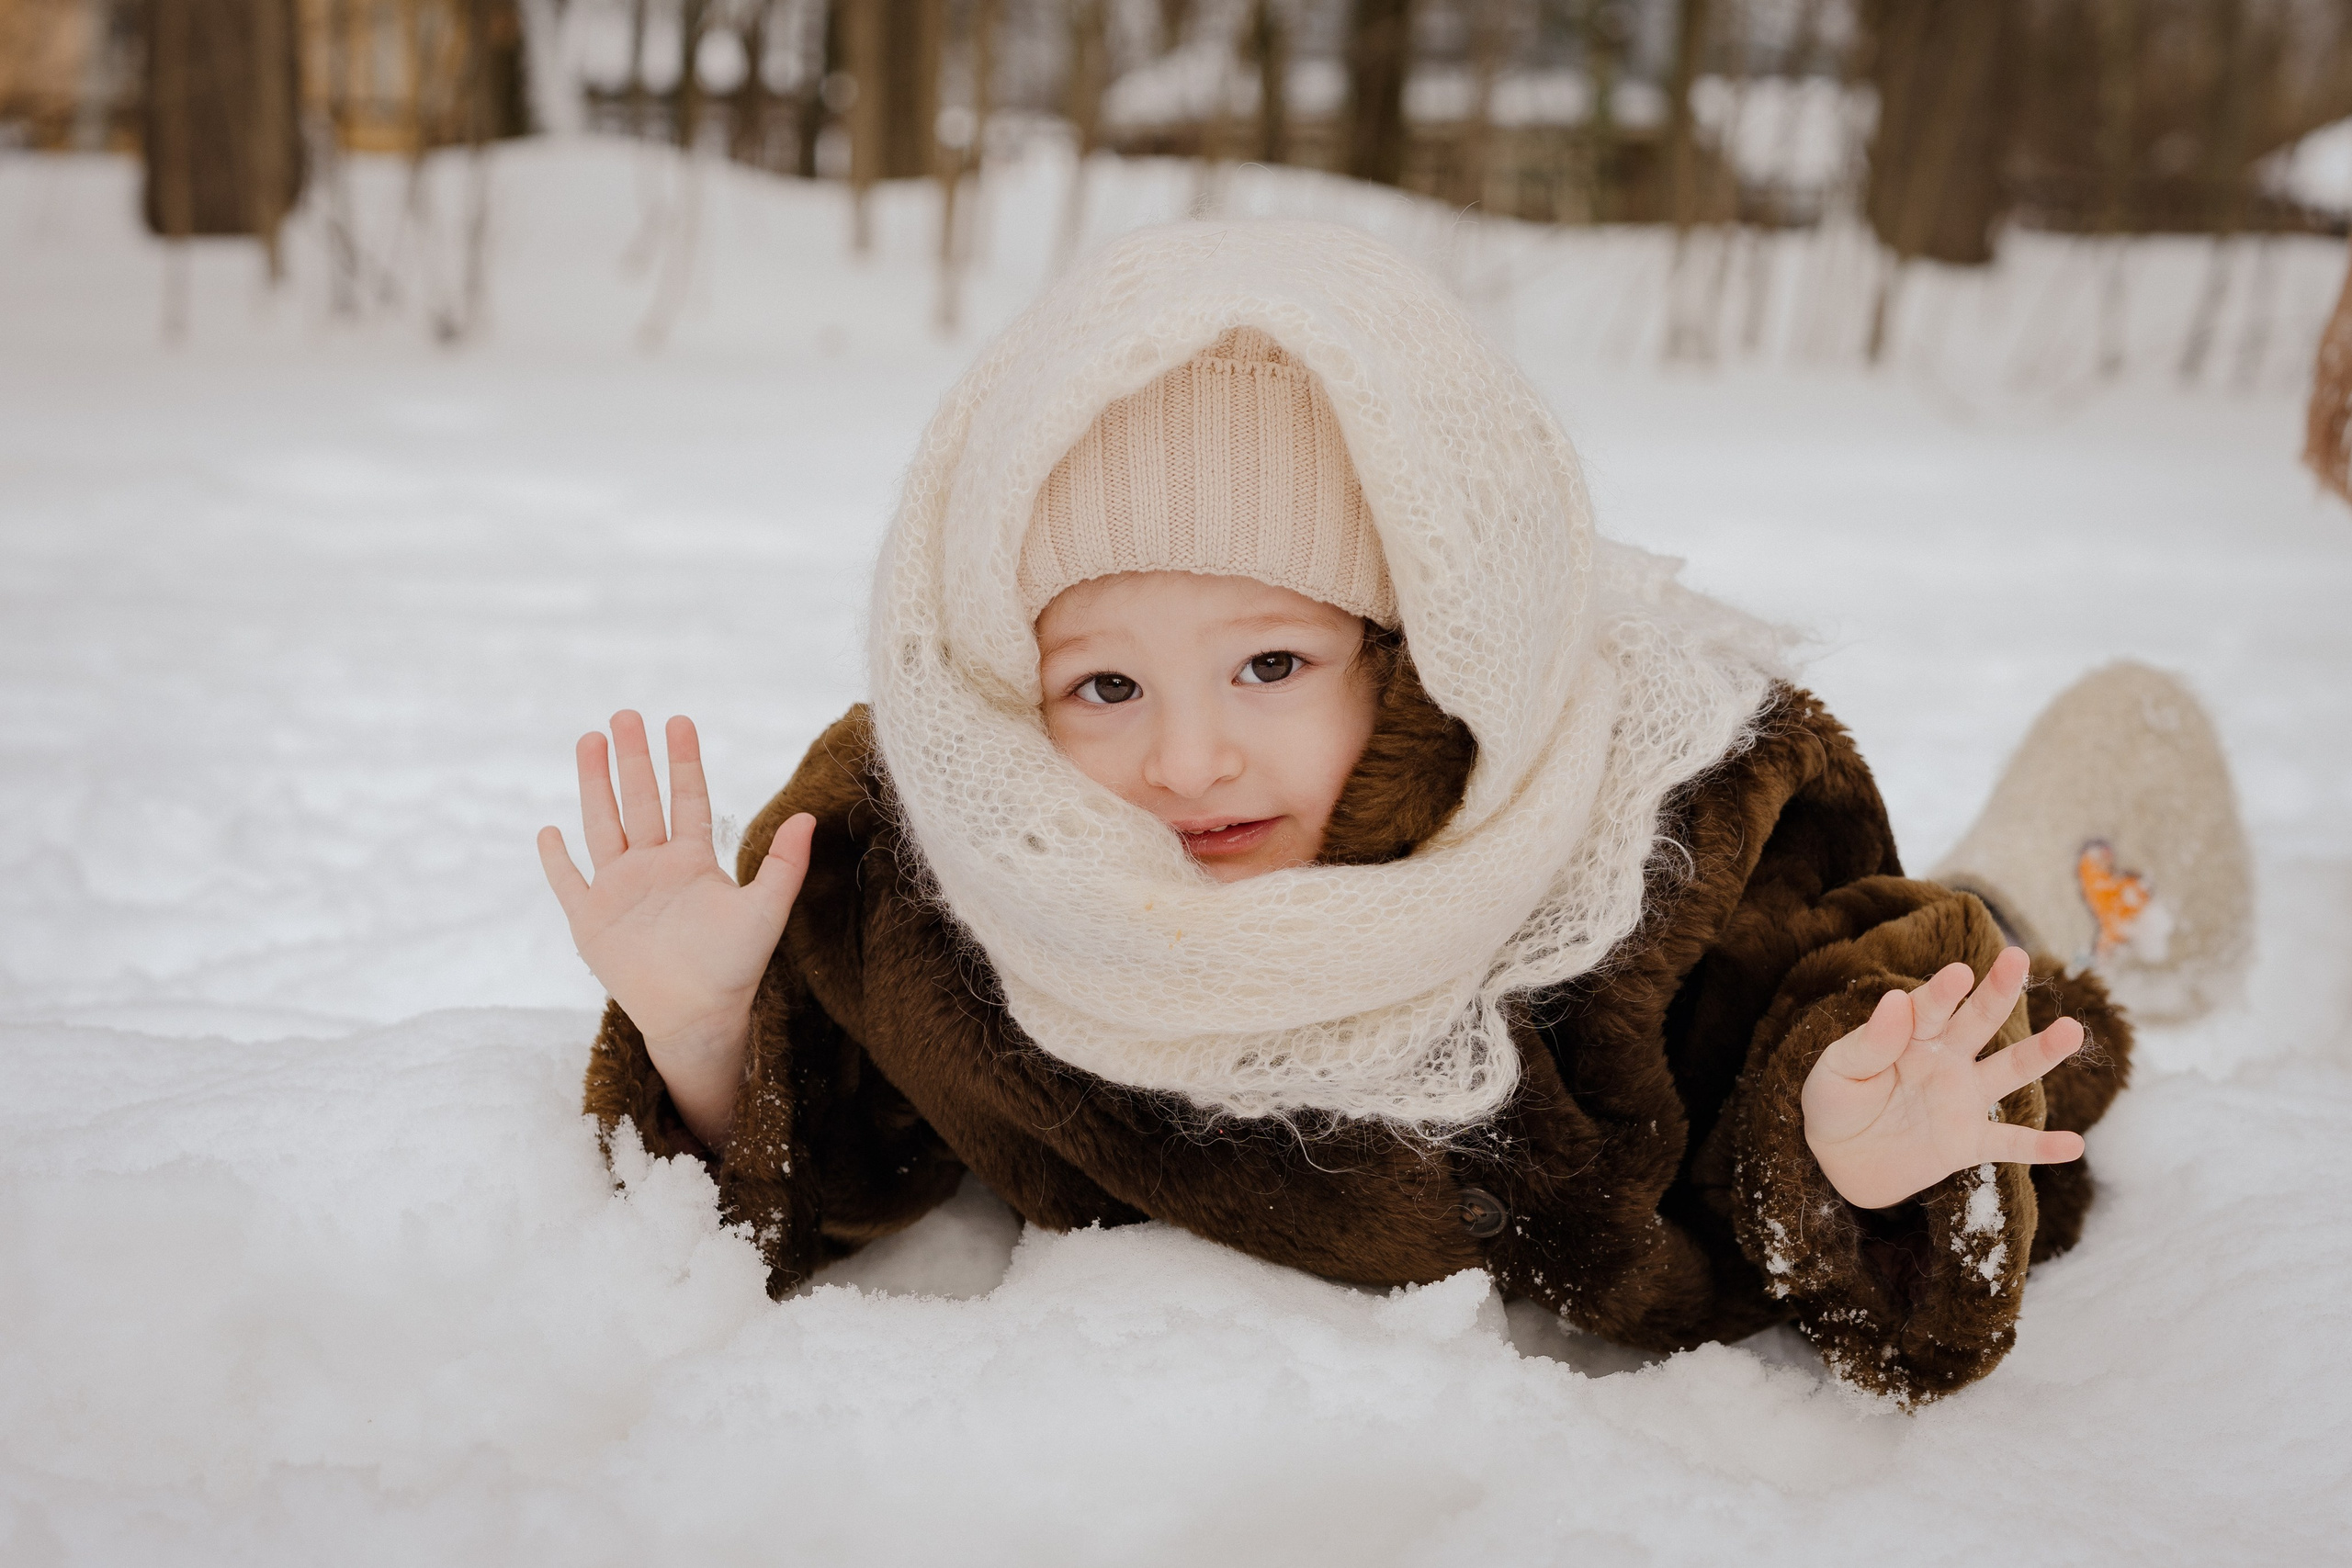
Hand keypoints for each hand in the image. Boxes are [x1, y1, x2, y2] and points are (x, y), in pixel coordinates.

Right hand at [538, 711, 814, 1149]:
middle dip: (632, 758)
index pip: (686, 799)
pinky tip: (548, 830)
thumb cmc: (734, 969)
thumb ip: (785, 865)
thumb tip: (808, 816)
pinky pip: (568, 883)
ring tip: (589, 741)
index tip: (678, 721)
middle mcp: (654, 868)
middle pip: (639, 801)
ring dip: (595, 785)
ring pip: (603, 826)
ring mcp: (620, 891)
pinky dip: (556, 860)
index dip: (682, 761)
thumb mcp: (765, 911)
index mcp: (693, 862)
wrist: (697, 1018)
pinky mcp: (591, 921)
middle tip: (624, 714)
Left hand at [1802, 946, 2085, 1210]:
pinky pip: (2010, 1143)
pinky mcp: (1969, 1142)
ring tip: (2072, 1030)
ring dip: (2040, 1052)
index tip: (1959, 972)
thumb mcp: (1837, 1073)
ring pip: (2008, 1071)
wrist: (1841, 1160)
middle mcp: (1946, 1059)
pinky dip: (2040, 1147)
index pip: (1930, 1007)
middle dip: (1999, 990)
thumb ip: (1867, 1044)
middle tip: (2018, 957)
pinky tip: (2072, 1145)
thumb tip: (1896, 999)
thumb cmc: (1836, 1103)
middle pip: (1978, 1021)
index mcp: (1911, 1035)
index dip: (1943, 992)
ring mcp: (1962, 1099)